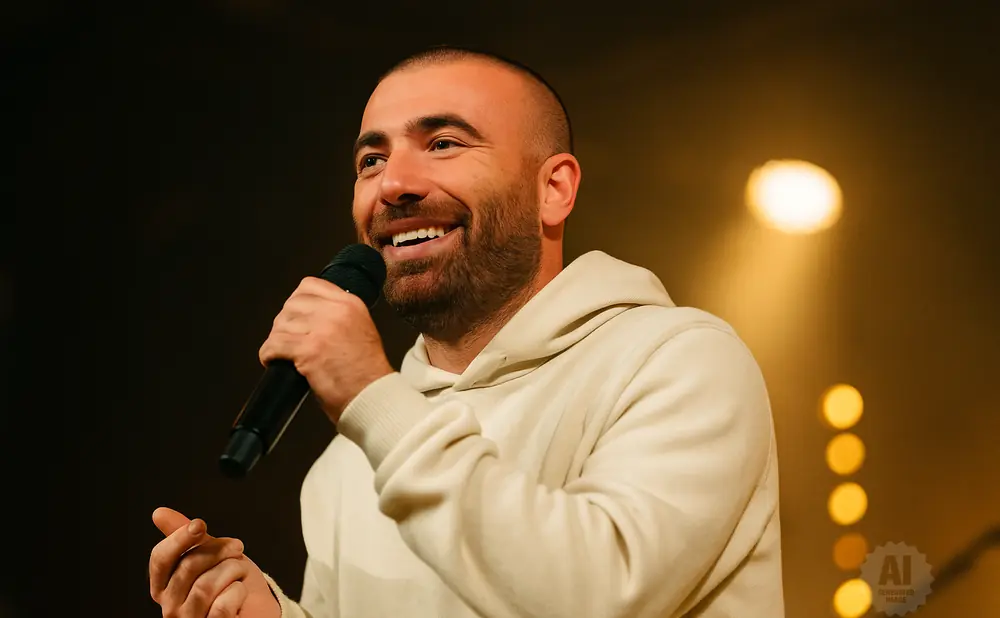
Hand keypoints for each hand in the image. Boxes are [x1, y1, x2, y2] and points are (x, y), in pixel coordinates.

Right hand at [149, 507, 279, 617]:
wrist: (258, 610)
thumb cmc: (232, 582)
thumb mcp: (211, 555)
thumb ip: (187, 537)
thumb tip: (159, 513)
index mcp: (164, 586)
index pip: (160, 558)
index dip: (179, 538)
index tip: (200, 524)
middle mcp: (170, 607)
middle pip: (188, 567)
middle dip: (217, 550)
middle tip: (237, 547)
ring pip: (206, 585)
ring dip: (232, 570)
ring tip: (241, 570)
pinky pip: (222, 605)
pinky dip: (237, 592)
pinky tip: (240, 592)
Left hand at [259, 276, 393, 422]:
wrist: (372, 396)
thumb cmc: (368, 374)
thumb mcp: (362, 330)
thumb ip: (340, 317)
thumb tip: (311, 317)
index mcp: (351, 304)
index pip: (310, 285)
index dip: (297, 301)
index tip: (295, 315)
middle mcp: (336, 311)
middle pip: (292, 304)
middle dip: (285, 322)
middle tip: (287, 338)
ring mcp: (322, 330)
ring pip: (281, 325)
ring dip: (276, 340)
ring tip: (281, 352)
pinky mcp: (308, 350)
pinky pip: (275, 344)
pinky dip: (268, 354)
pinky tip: (272, 360)